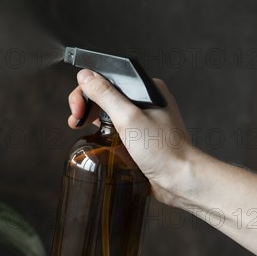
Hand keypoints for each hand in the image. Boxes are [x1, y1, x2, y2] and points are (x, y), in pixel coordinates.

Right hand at [68, 69, 195, 206]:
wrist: (181, 179)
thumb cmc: (162, 150)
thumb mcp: (128, 118)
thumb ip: (106, 95)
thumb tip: (85, 76)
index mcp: (146, 89)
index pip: (107, 80)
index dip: (86, 91)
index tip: (77, 109)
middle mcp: (145, 101)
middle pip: (105, 94)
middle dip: (86, 105)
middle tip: (75, 121)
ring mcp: (143, 119)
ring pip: (109, 111)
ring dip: (92, 118)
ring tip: (81, 129)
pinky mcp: (140, 136)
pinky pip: (116, 127)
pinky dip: (103, 131)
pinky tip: (99, 140)